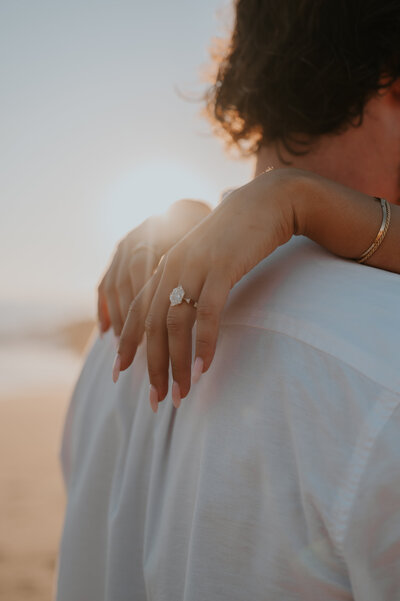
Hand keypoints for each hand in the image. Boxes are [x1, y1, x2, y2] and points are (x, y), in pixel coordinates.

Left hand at [115, 168, 300, 410]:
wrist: (266, 202)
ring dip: (177, 364)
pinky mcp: (222, 268)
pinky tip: (203, 370)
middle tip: (154, 401)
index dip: (126, 344)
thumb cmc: (236, 237)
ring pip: (176, 324)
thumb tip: (180, 318)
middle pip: (151, 325)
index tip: (118, 374)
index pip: (137, 312)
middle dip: (151, 367)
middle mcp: (172, 266)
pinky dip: (204, 344)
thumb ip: (188, 283)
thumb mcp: (203, 260)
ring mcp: (195, 266)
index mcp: (165, 266)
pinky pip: (208, 314)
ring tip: (181, 394)